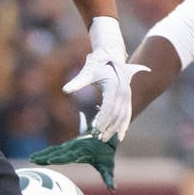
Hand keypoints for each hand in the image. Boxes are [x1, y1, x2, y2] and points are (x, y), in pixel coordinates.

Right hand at [30, 132, 119, 190]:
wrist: (106, 134)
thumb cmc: (107, 152)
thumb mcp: (108, 165)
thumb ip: (109, 177)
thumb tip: (113, 189)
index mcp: (81, 152)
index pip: (68, 156)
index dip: (59, 158)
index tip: (50, 160)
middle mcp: (73, 148)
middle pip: (56, 153)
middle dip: (45, 157)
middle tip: (33, 160)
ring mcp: (69, 146)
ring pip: (53, 150)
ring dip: (42, 154)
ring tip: (31, 158)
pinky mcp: (67, 146)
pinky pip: (54, 150)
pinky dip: (45, 152)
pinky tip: (36, 156)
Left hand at [61, 16, 147, 141]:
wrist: (111, 55)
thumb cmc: (97, 64)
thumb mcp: (87, 72)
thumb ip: (77, 82)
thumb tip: (65, 90)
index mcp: (114, 85)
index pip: (109, 105)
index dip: (103, 118)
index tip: (96, 129)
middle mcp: (123, 91)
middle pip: (117, 113)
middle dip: (108, 127)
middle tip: (98, 138)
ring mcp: (127, 95)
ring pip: (124, 115)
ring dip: (115, 128)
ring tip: (104, 139)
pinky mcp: (127, 98)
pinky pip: (127, 113)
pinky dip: (124, 125)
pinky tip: (120, 136)